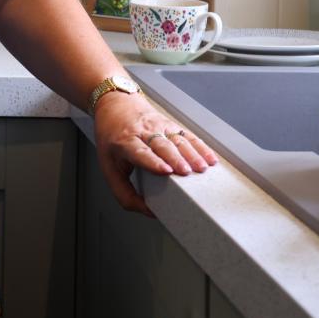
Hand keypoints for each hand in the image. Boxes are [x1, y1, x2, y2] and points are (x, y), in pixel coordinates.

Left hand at [92, 92, 219, 216]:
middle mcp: (143, 132)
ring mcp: (158, 126)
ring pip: (178, 139)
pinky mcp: (170, 124)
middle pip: (162, 145)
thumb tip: (148, 212)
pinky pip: (188, 135)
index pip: (140, 152)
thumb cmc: (112, 139)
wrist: (115, 105)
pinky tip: (210, 157)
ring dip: (192, 153)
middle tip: (187, 172)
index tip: (165, 170)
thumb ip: (124, 193)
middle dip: (176, 158)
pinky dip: (201, 146)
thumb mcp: (108, 167)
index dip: (153, 161)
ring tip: (203, 168)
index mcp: (125, 142)